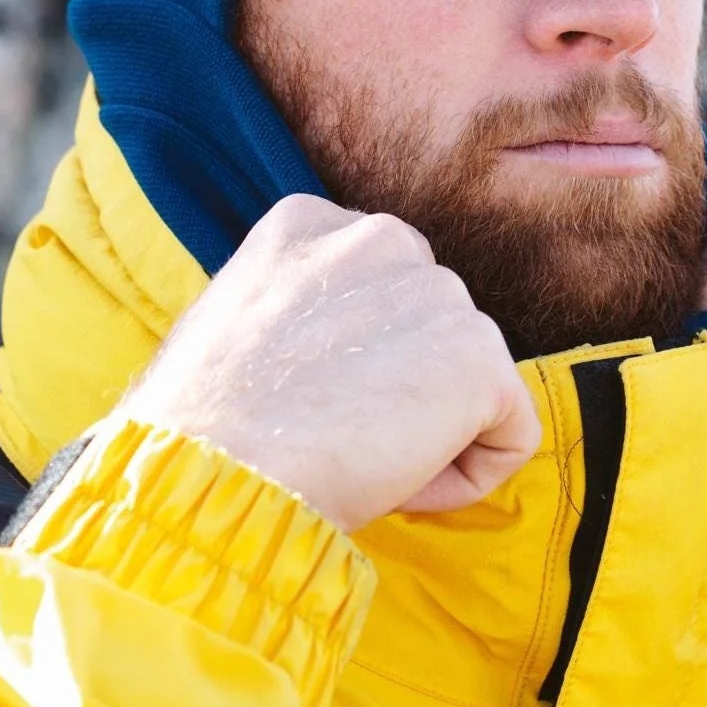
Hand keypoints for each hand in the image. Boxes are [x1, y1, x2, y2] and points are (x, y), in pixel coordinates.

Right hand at [124, 195, 541, 534]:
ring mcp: (439, 292)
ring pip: (469, 383)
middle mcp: (381, 236)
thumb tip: (333, 356)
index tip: (306, 402)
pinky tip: (399, 483)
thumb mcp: (233, 325)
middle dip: (402, 389)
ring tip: (354, 459)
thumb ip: (296, 313)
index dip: (352, 364)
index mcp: (310, 222)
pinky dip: (467, 477)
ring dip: (428, 435)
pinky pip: (509, 436)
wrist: (212, 471)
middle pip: (432, 329)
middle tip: (335, 437)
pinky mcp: (481, 357)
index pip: (378, 289)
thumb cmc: (196, 427)